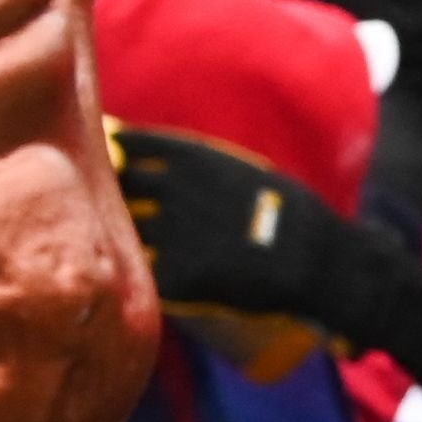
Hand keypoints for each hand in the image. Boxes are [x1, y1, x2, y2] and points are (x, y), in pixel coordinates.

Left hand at [110, 128, 421, 381]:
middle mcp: (176, 191)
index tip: (107, 159)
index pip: (131, 145)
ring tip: (122, 242)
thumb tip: (170, 166)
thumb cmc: (290, 214)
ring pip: (126, 230)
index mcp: (194, 159)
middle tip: (103, 202)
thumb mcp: (247, 173)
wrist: (318, 262)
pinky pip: (142, 271)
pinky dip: (141, 273)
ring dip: (122, 234)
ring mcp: (174, 234)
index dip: (115, 152)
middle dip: (109, 192)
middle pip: (118, 186)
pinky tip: (146, 276)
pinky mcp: (176, 275)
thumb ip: (203, 169)